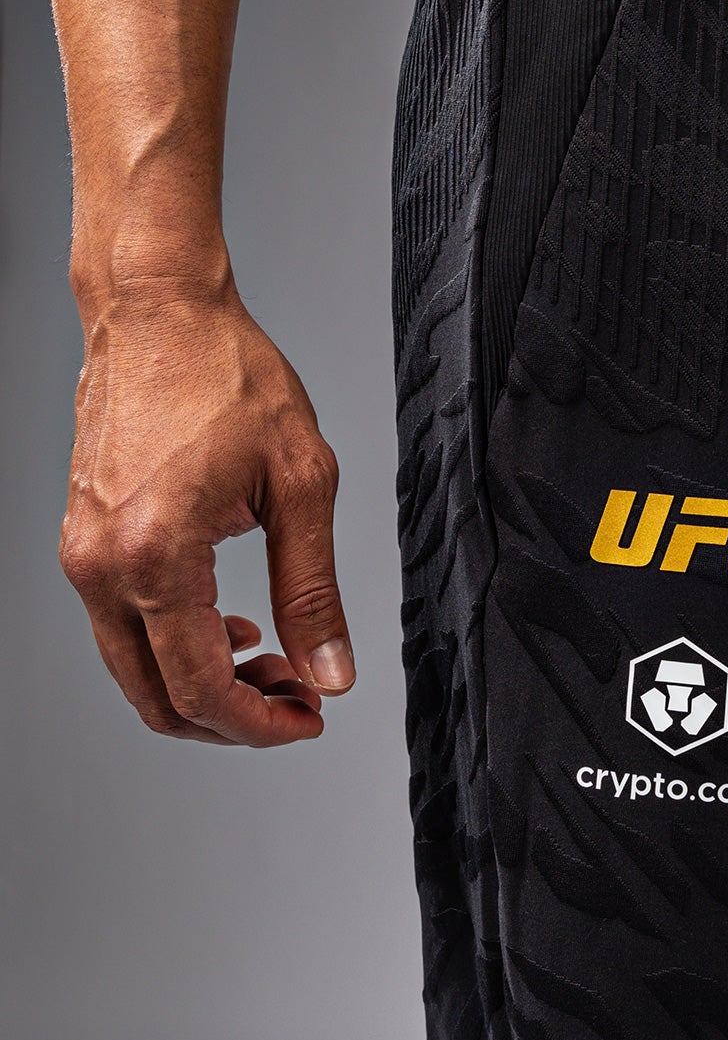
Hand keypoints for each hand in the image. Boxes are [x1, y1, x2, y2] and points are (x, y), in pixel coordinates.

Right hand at [59, 277, 354, 745]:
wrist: (160, 313)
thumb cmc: (230, 376)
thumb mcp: (302, 482)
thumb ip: (314, 589)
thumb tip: (332, 671)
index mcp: (156, 556)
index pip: (199, 690)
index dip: (260, 726)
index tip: (310, 720)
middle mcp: (101, 566)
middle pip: (156, 699)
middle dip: (234, 719)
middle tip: (300, 700)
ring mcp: (82, 555)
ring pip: (135, 670)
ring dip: (205, 685)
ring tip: (276, 660)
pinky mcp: (82, 540)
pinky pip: (122, 626)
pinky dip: (176, 646)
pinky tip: (231, 625)